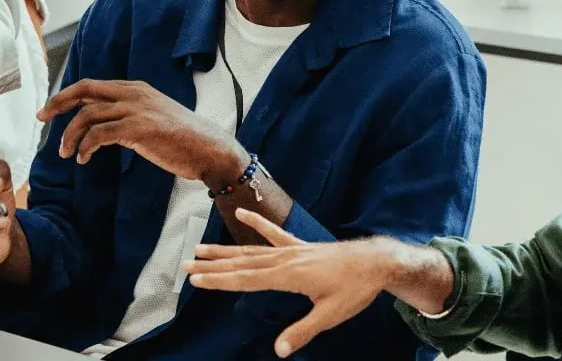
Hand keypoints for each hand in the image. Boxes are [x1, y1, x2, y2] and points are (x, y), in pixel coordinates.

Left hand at [38, 79, 249, 184]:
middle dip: (58, 103)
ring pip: (87, 116)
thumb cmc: (182, 140)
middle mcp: (133, 93)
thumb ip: (128, 115)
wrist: (210, 149)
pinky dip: (85, 147)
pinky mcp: (138, 128)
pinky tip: (84, 159)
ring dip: (70, 136)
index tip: (48, 110)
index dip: (66, 96)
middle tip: (41, 119)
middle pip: (84, 90)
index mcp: (135, 88)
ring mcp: (136, 109)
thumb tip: (102, 126)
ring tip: (67, 154)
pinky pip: (98, 134)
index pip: (91, 86)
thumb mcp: (153, 117)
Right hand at [184, 209, 388, 357]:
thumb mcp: (330, 315)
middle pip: (240, 263)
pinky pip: (272, 233)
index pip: (245, 279)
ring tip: (201, 247)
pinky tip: (240, 213)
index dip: (219, 281)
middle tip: (186, 265)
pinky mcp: (299, 246)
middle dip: (212, 265)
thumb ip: (303, 331)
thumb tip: (279, 351)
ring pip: (250, 249)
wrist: (374, 262)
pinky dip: (256, 222)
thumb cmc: (354, 289)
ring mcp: (290, 250)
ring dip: (225, 250)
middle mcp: (284, 259)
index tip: (196, 280)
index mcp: (288, 276)